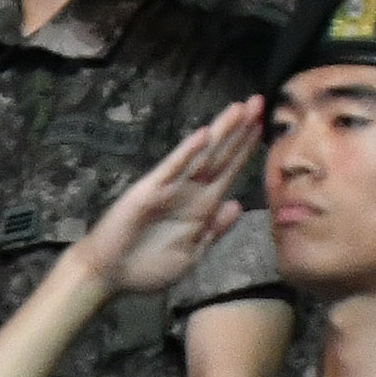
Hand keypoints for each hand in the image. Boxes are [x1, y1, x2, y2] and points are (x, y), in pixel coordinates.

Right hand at [64, 99, 265, 297]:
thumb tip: (238, 205)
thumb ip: (214, 231)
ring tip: (240, 109)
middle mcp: (189, 191)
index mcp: (203, 206)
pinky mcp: (149, 190)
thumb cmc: (149, 267)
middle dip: (239, 130)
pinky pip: (172, 168)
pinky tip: (204, 135)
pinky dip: (188, 152)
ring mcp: (170, 187)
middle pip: (220, 155)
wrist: (110, 275)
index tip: (265, 125)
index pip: (230, 170)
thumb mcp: (191, 254)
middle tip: (260, 101)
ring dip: (220, 132)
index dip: (246, 149)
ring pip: (201, 155)